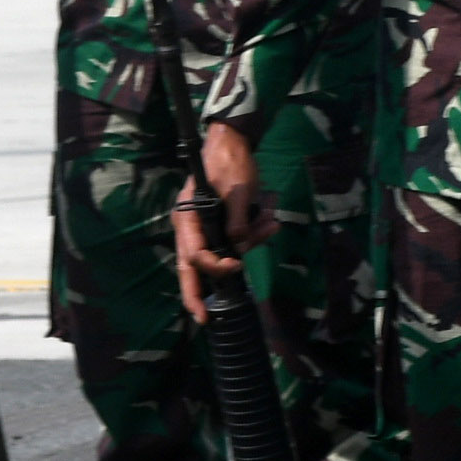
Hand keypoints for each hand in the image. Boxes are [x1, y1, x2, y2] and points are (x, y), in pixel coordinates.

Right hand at [176, 119, 267, 322]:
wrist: (234, 142)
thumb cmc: (230, 163)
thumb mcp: (238, 190)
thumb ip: (237, 221)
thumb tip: (236, 249)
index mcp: (188, 217)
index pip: (194, 254)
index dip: (213, 266)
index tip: (236, 266)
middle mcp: (192, 226)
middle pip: (191, 266)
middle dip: (196, 293)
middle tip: (203, 318)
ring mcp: (206, 226)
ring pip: (223, 252)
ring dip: (250, 243)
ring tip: (270, 220)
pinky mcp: (221, 223)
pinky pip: (237, 239)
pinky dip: (256, 233)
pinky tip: (272, 218)